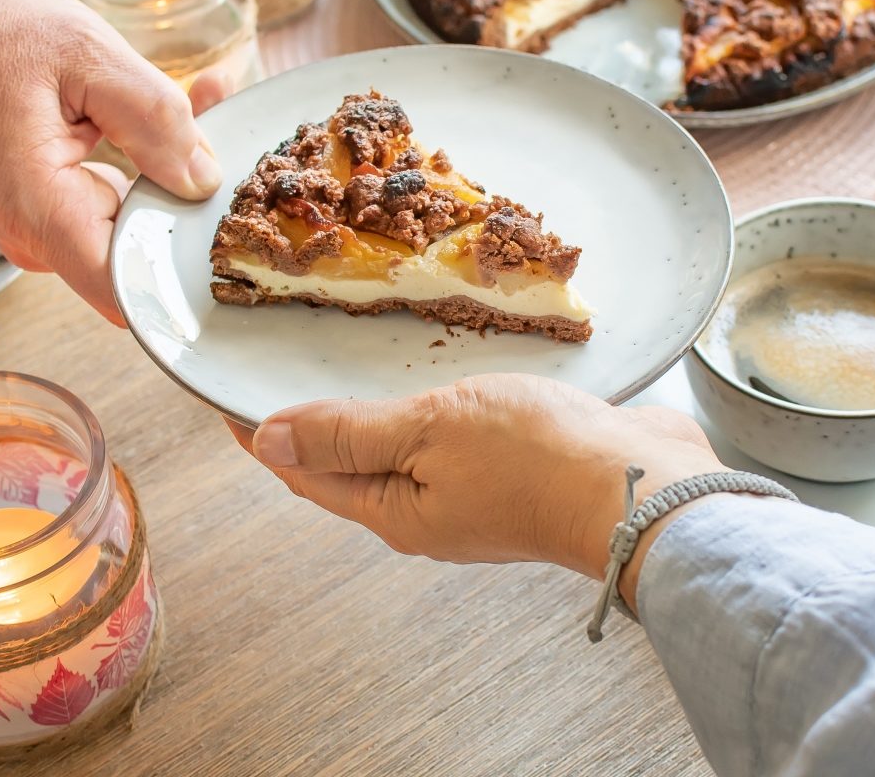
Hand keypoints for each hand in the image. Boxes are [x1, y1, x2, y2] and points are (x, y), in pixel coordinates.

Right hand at [0, 0, 228, 322]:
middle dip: (196, 192)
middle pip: (146, 245)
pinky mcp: (51, 211)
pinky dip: (148, 158)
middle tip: (232, 127)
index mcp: (45, 211)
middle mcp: (41, 238)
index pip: (130, 287)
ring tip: (208, 96)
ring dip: (176, 165)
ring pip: (137, 217)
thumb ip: (155, 117)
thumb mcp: (86, 55)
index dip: (188, 273)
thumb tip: (204, 180)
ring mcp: (45, 230)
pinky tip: (177, 107)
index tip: (233, 238)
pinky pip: (116, 198)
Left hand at [239, 374, 727, 607]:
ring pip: (396, 448)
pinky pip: (441, 438)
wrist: (645, 486)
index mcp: (394, 509)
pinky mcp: (504, 470)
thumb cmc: (538, 458)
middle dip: (310, 423)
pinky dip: (418, 407)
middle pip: (346, 464)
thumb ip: (349, 433)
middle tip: (281, 369)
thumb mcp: (429, 430)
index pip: (305, 472)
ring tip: (344, 364)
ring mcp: (466, 493)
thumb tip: (267, 442)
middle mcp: (423, 509)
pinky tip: (425, 378)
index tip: (229, 398)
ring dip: (365, 412)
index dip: (261, 435)